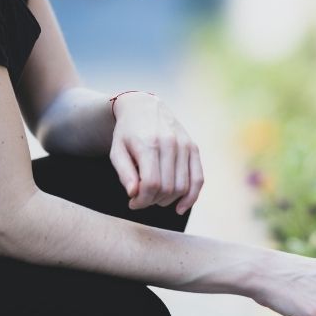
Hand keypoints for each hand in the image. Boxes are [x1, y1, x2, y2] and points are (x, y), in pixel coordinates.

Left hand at [109, 92, 203, 213]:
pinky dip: (191, 197)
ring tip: (155, 198)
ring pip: (183, 186)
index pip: (151, 184)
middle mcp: (170, 144)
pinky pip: (199, 178)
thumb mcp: (116, 151)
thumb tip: (134, 194)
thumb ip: (124, 173)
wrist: (143, 106)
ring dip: (169, 200)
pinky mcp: (193, 147)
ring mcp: (185, 145)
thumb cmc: (127, 133)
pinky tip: (181, 208)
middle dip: (153, 201)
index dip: (142, 200)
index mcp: (149, 144)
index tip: (133, 203)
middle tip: (142, 200)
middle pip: (168, 188)